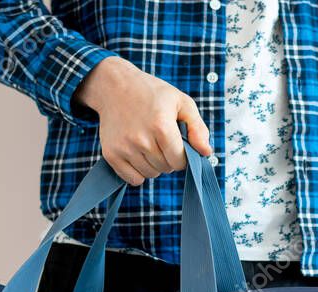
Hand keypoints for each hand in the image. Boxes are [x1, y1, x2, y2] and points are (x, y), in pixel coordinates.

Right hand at [73, 57, 212, 185]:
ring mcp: (124, 148)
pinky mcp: (111, 154)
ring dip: (154, 165)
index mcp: (162, 126)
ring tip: (149, 144)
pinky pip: (132, 179)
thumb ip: (197, 128)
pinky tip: (138, 154)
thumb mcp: (181, 102)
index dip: (183, 156)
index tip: (178, 144)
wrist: (114, 87)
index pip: (179, 162)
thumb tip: (206, 152)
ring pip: (150, 175)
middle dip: (168, 159)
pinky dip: (138, 172)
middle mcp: (142, 140)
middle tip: (161, 140)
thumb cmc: (152, 94)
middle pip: (165, 168)